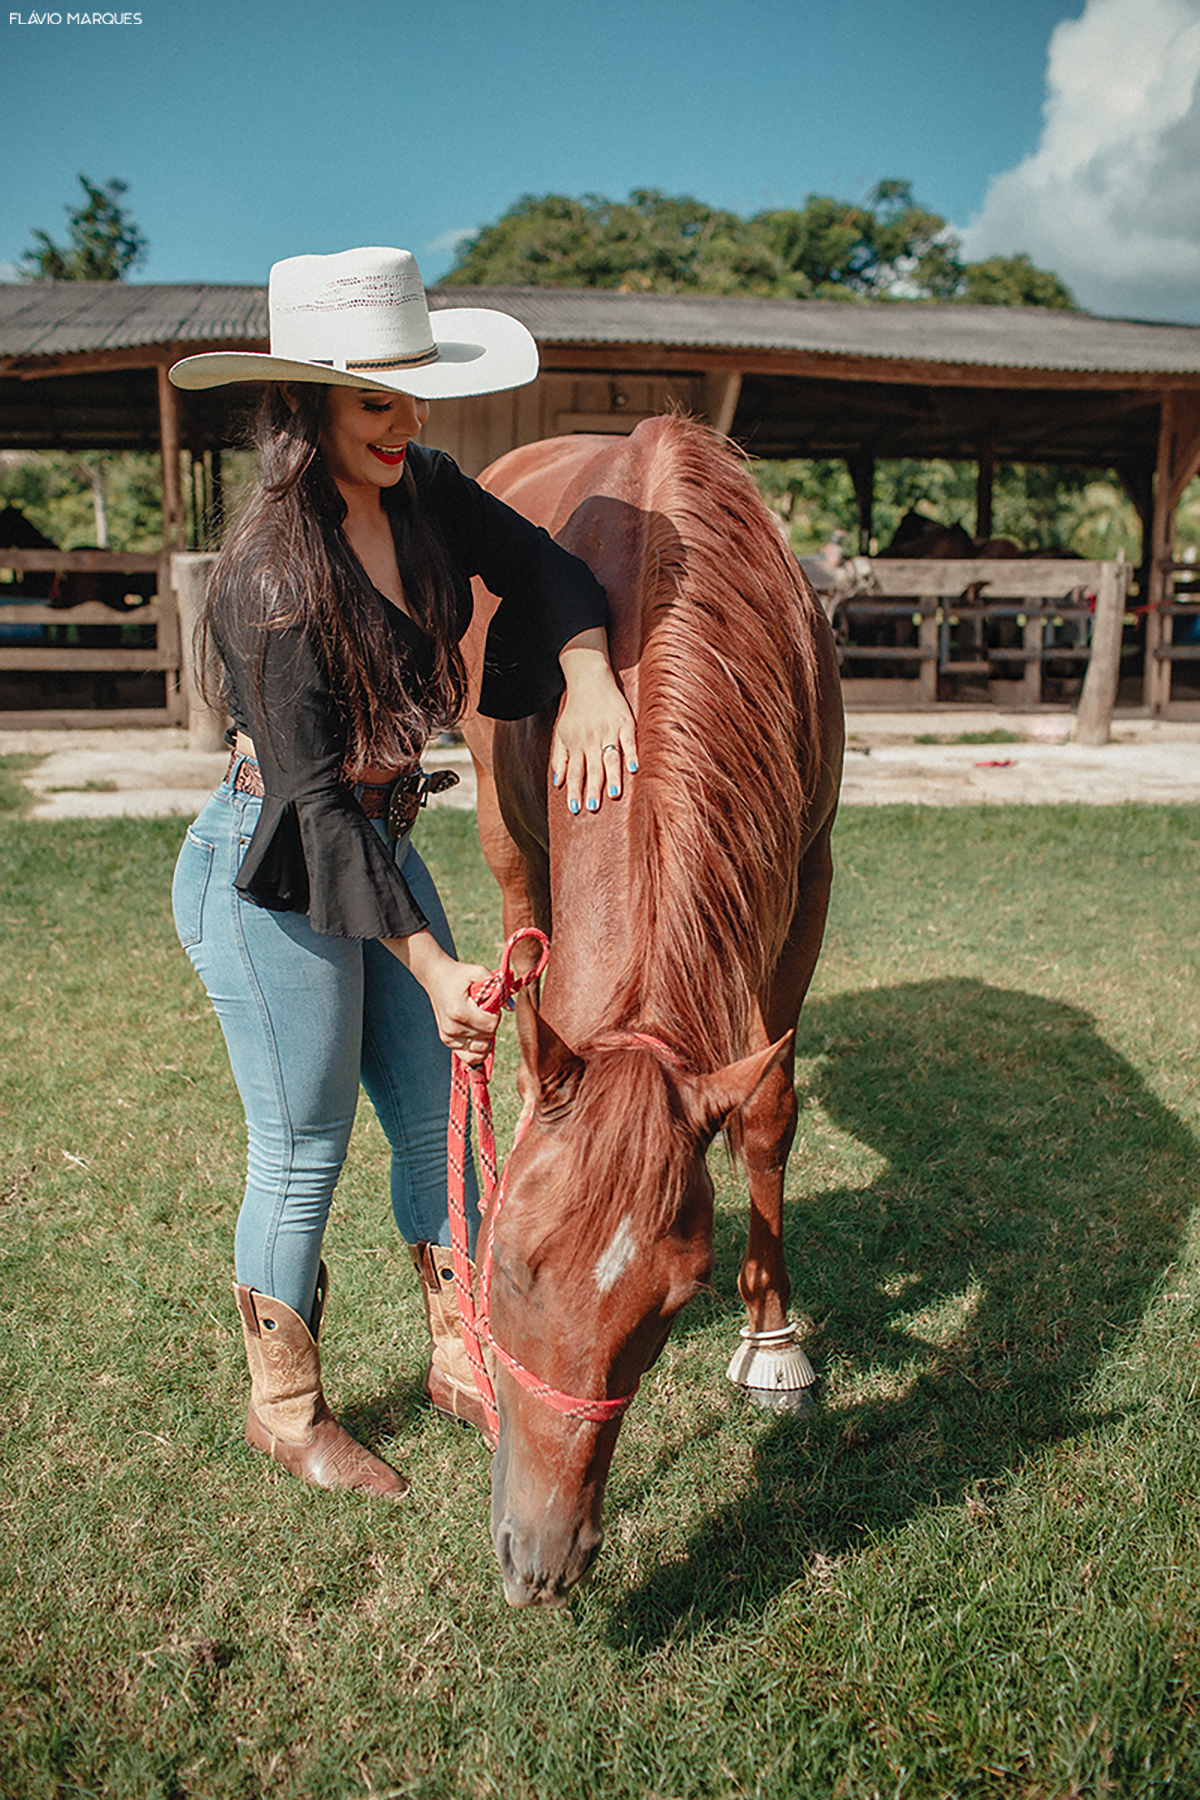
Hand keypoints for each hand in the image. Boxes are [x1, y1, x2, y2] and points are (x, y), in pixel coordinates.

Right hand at [386, 932, 498, 1065]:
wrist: (435, 977)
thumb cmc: (458, 975)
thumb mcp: (478, 972)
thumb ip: (497, 986)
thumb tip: (510, 1007)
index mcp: (459, 1012)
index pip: (491, 1025)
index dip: (496, 1015)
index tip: (490, 1005)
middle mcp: (452, 1027)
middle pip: (487, 1036)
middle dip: (491, 1024)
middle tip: (484, 1011)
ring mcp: (448, 1036)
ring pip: (480, 1049)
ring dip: (486, 1036)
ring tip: (479, 1022)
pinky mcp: (447, 1041)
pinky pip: (469, 1056)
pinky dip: (477, 1049)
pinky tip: (478, 1037)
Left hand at [551, 629, 637, 815]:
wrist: (589, 679)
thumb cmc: (575, 710)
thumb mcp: (562, 733)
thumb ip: (560, 758)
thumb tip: (558, 782)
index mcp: (576, 744)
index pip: (575, 772)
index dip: (575, 790)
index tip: (575, 808)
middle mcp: (591, 740)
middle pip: (593, 769)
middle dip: (593, 789)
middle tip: (593, 807)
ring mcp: (609, 731)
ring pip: (610, 758)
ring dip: (612, 777)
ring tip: (614, 794)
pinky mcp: (625, 722)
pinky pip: (629, 741)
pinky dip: (632, 754)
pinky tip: (634, 768)